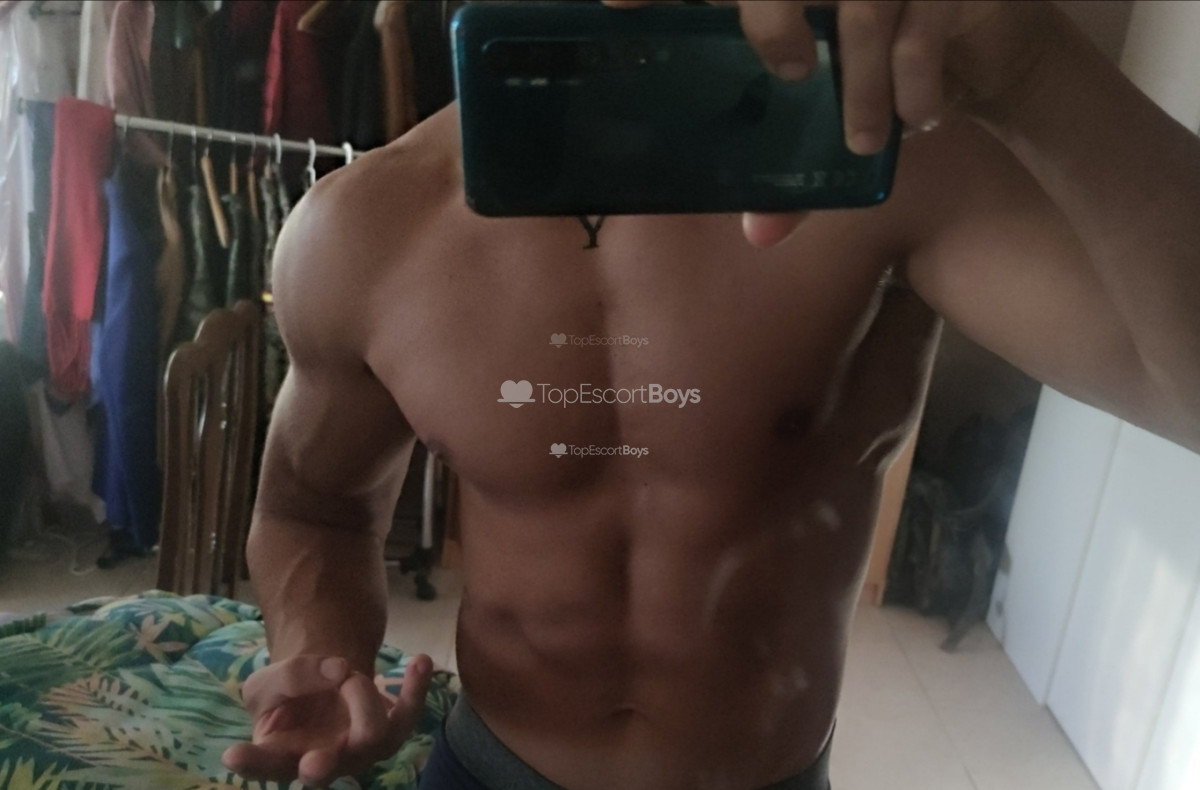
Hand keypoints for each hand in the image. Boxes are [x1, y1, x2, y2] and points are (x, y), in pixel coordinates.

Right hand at [221, 653, 433, 787]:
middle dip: (321, 768)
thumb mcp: (270, 679)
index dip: (251, 763)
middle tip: (314, 760)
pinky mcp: (389, 733)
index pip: (262, 763)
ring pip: (371, 738)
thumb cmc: (288, 694)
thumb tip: (336, 672)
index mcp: (280, 754)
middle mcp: (320, 761)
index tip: (232, 754)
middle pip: (324, 769)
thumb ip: (291, 676)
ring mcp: (358, 751)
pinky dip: (416, 689)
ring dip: (364, 699)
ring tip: (353, 672)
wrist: (323, 684)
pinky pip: (407, 716)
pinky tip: (420, 661)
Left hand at [603, 1, 1040, 246]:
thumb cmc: (891, 69)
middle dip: (770, 17)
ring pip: (861, 9)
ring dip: (863, 83)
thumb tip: (758, 236)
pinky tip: (922, 123)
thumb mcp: (837, 112)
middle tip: (785, 74)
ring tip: (866, 140)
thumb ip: (794, 167)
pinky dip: (916, 84)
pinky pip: (923, 31)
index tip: (612, 4)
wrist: (991, 42)